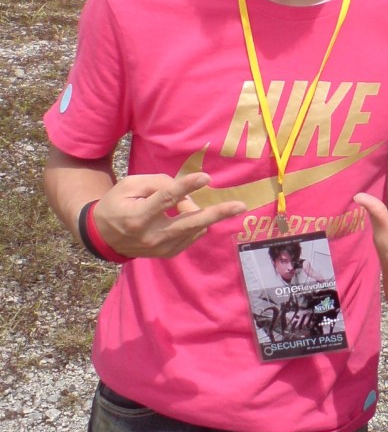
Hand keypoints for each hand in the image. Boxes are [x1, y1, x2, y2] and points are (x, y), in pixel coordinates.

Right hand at [93, 172, 245, 258]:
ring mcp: (160, 249)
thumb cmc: (117, 204)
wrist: (103, 236)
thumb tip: (185, 193)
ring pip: (193, 229)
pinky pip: (191, 236)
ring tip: (206, 204)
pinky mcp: (167, 254)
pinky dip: (196, 223)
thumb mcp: (130, 185)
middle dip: (217, 213)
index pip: (166, 199)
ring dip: (205, 214)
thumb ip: (158, 184)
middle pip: (189, 223)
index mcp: (138, 216)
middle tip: (240, 205)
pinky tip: (192, 215)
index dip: (187, 186)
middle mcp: (151, 236)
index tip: (205, 177)